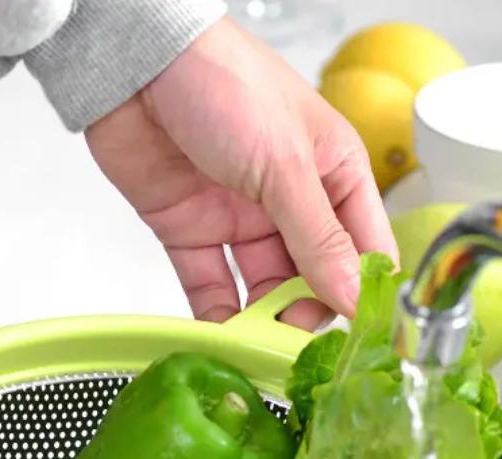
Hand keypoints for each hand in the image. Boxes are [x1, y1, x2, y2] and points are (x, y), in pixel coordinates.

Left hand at [85, 17, 396, 329]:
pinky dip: (215, 315)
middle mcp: (292, 201)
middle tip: (295, 347)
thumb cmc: (222, 82)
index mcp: (334, 173)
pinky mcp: (192, 232)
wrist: (138, 65)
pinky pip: (210, 286)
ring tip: (259, 350)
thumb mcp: (287, 166)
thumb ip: (318, 239)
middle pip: (313, 278)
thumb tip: (353, 297)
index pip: (363, 249)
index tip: (358, 339)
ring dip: (262, 322)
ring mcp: (241, 218)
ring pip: (262, 289)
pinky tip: (221, 339)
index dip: (362, 293)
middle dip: (306, 315)